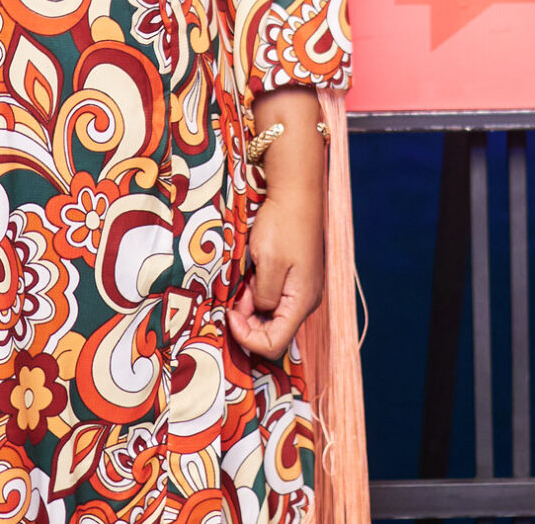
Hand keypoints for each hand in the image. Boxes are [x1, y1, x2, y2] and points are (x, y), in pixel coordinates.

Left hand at [225, 89, 325, 361]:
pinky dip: (257, 295)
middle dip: (247, 323)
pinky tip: (249, 277)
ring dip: (250, 308)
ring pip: (272, 316)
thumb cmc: (282, 226)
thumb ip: (260, 296)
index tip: (229, 313)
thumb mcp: (266, 263)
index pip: (274, 343)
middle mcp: (305, 302)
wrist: (296, 192)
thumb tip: (254, 311)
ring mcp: (301, 290)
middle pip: (274, 332)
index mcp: (301, 302)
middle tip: (231, 300)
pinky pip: (274, 299)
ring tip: (240, 284)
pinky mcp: (295, 278)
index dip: (247, 337)